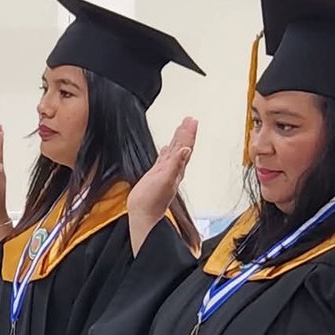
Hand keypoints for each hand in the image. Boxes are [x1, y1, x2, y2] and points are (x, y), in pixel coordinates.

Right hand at [129, 117, 196, 255]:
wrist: (143, 215)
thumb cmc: (152, 201)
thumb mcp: (165, 180)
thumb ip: (175, 164)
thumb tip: (186, 149)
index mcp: (176, 168)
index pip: (185, 147)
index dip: (189, 133)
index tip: (192, 120)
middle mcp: (173, 169)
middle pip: (182, 146)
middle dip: (186, 133)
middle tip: (189, 119)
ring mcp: (164, 172)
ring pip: (174, 151)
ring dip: (178, 139)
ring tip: (181, 128)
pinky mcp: (155, 176)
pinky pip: (164, 159)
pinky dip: (166, 152)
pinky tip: (166, 148)